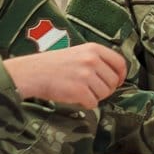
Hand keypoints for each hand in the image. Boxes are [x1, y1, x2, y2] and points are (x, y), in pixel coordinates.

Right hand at [4, 43, 125, 108]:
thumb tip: (115, 76)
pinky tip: (75, 97)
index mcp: (94, 49)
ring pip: (105, 94)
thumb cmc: (53, 65)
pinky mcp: (79, 90)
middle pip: (113, 82)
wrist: (32, 73)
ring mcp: (86, 75)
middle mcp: (92, 60)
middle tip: (92, 89)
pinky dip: (85, 104)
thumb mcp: (78, 53)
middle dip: (105, 89)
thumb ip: (96, 60)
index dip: (121, 75)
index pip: (120, 63)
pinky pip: (93, 103)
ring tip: (80, 91)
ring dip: (95, 97)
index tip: (117, 82)